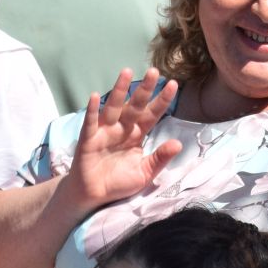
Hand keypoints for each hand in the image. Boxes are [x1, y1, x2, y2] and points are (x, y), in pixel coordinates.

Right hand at [62, 68, 184, 211]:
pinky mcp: (89, 139)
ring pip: (114, 107)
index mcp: (137, 134)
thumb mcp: (145, 173)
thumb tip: (179, 144)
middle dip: (144, 89)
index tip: (173, 84)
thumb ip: (160, 158)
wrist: (94, 196)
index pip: (152, 114)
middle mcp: (122, 128)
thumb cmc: (119, 182)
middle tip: (154, 71)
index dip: (161, 100)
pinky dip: (92, 110)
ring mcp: (105, 131)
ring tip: (126, 72)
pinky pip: (91, 122)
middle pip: (135, 105)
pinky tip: (95, 96)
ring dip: (119, 90)